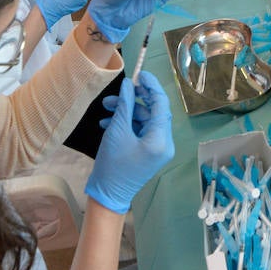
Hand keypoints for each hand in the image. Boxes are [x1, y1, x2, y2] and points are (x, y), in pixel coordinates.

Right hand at [85, 72, 174, 212]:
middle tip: (118, 92)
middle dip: (134, 99)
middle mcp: (164, 143)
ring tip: (105, 108)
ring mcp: (158, 149)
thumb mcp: (117, 131)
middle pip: (153, 111)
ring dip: (126, 111)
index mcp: (161, 139)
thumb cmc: (113, 165)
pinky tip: (107, 122)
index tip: (139, 74)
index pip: (161, 104)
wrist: (107, 195)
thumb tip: (128, 85)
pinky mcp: (149, 152)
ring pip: (144, 120)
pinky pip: (141, 131)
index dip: (151, 86)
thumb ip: (125, 105)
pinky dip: (126, 123)